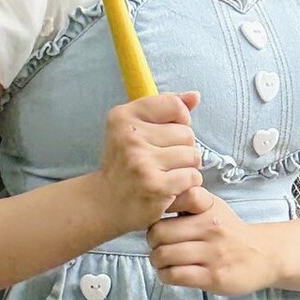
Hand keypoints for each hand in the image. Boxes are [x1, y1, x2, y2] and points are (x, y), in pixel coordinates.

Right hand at [90, 90, 203, 236]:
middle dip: (183, 148)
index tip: (168, 134)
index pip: (174, 105)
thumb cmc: (124, 163)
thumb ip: (166, 108)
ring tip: (168, 174)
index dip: (180, 120)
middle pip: (187, 134)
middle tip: (163, 161)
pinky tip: (171, 188)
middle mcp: (130, 138)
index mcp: (123, 117)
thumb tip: (195, 96)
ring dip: (187, 168)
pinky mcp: (155, 187)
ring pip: (193, 156)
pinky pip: (192, 177)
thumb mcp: (134, 129)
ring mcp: (142, 163)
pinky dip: (188, 184)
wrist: (104, 203)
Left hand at [146, 185, 280, 294]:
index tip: (160, 218)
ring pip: (163, 256)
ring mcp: (212, 253)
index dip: (157, 210)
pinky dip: (165, 275)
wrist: (264, 255)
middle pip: (158, 232)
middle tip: (157, 245)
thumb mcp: (213, 208)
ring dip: (157, 261)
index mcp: (207, 208)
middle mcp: (210, 228)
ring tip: (163, 261)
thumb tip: (154, 199)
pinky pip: (175, 276)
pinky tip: (171, 273)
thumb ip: (187, 201)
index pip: (171, 199)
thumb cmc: (230, 231)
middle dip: (151, 241)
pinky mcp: (213, 277)